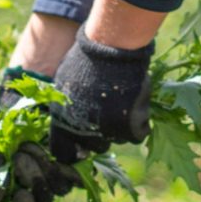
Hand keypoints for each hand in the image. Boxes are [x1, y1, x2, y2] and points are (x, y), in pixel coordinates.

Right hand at [0, 67, 81, 201]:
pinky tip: (64, 158)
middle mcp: (39, 172)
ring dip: (49, 174)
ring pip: (59, 188)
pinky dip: (71, 170)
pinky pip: (77, 174)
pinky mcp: (78, 152)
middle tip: (24, 153)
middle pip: (41, 197)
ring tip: (36, 146)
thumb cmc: (13, 104)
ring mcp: (59, 163)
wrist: (39, 76)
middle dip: (34, 181)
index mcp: (16, 173)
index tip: (23, 200)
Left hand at [45, 33, 153, 162]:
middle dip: (99, 135)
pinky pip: (137, 135)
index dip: (72, 149)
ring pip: (117, 140)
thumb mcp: (62, 84)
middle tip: (105, 114)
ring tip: (120, 103)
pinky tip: (134, 106)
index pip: (64, 152)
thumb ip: (63, 108)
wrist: (110, 49)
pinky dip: (138, 124)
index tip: (80, 142)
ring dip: (119, 127)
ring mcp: (111, 131)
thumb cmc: (84, 62)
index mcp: (65, 124)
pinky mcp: (133, 126)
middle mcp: (87, 132)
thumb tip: (64, 123)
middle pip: (95, 147)